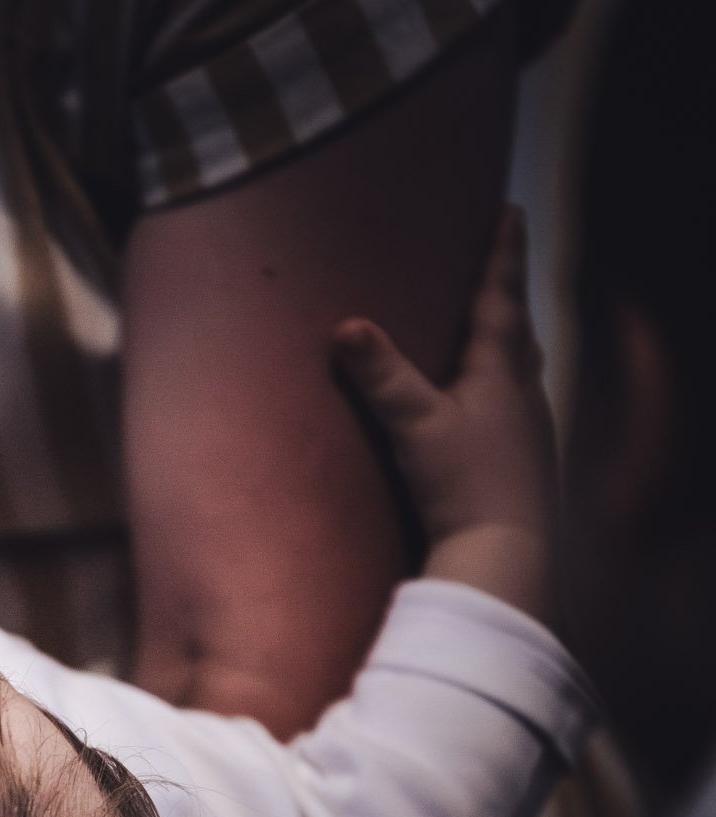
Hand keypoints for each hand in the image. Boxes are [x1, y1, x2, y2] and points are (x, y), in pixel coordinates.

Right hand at [332, 207, 555, 619]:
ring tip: (503, 331)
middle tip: (503, 265)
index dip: (502, 253)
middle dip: (508, 295)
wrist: (506, 552)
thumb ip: (380, 375)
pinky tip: (495, 408)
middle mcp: (522, 393)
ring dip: (512, 343)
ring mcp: (527, 430)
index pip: (500, 297)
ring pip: (524, 369)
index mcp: (499, 371)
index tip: (509, 210)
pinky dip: (507, 388)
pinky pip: (517, 407)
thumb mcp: (413, 424)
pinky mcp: (522, 463)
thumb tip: (345, 325)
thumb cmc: (463, 484)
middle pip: (518, 329)